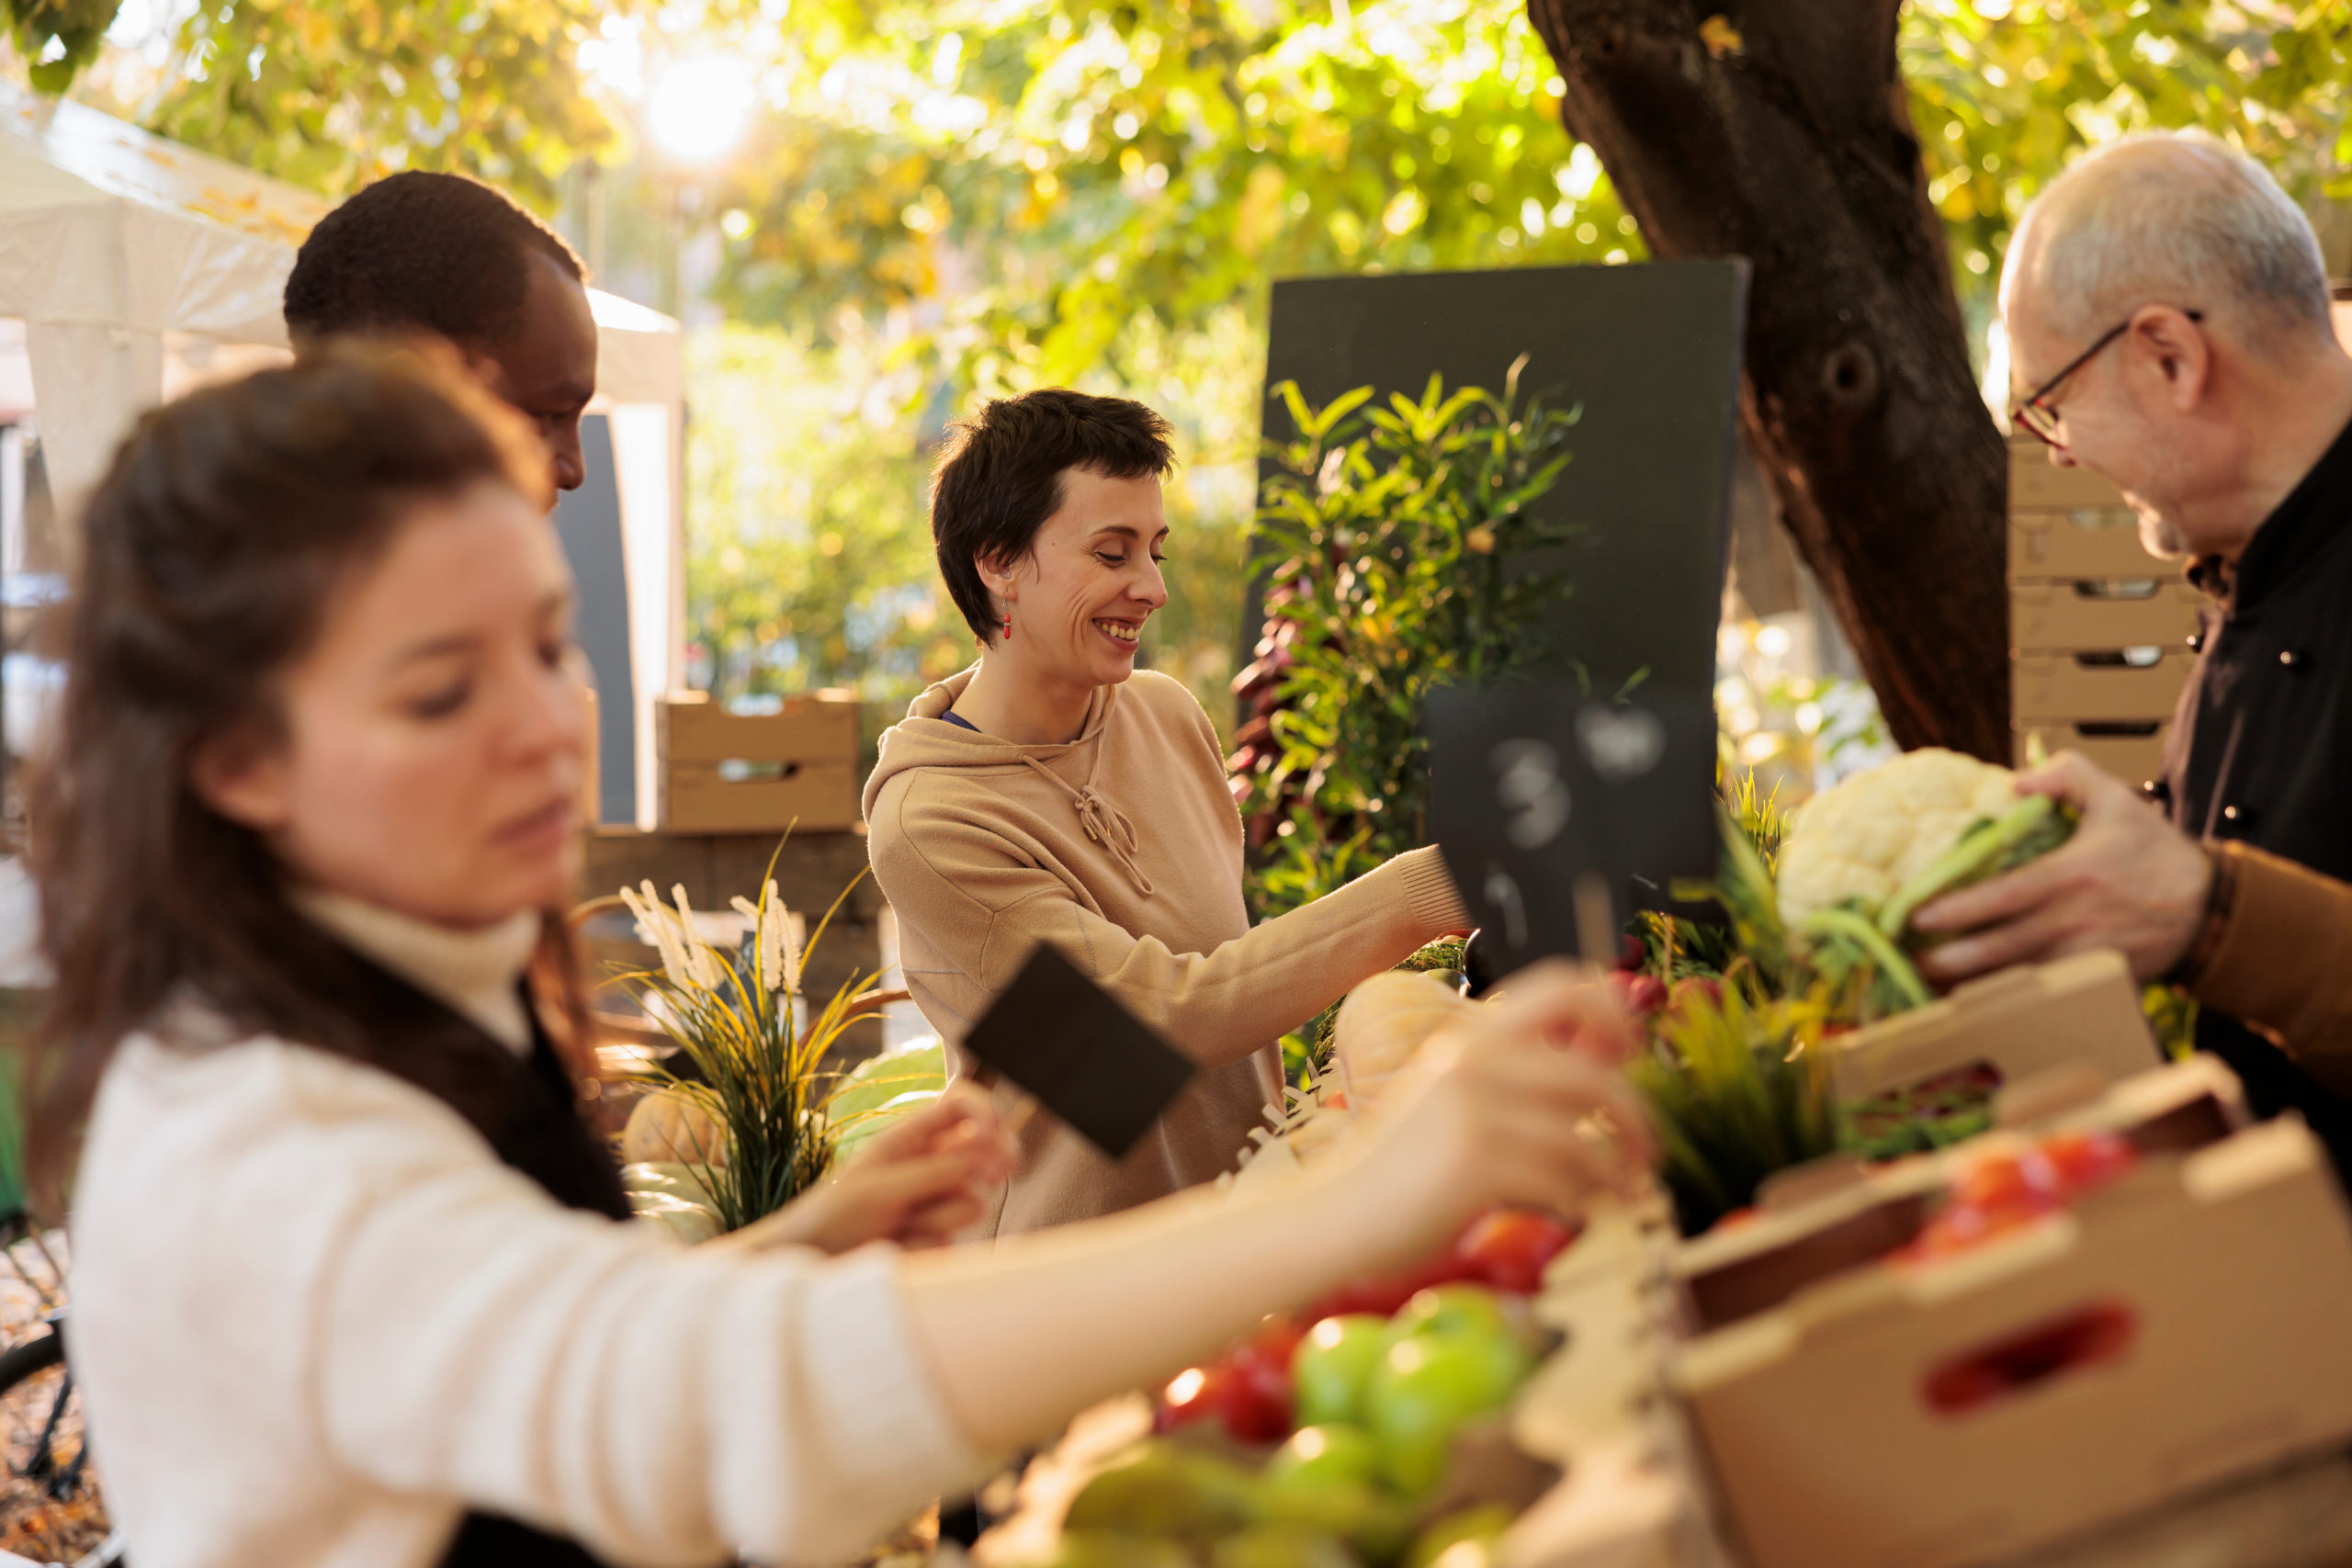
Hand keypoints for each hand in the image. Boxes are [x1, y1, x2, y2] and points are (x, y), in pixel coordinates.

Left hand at [704, 1084, 1015, 1256]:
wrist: (815, 1262)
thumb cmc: (837, 1214)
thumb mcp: (882, 1188)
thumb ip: (934, 1172)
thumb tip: (983, 1156)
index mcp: (912, 1137)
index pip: (961, 1106)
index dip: (985, 1111)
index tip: (993, 1132)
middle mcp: (930, 1164)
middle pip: (984, 1153)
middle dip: (994, 1161)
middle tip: (1000, 1173)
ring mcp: (936, 1200)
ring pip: (972, 1200)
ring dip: (941, 1216)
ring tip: (900, 1226)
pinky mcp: (937, 1235)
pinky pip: (956, 1237)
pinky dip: (930, 1242)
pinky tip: (899, 1245)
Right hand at [1340, 962, 1655, 1265]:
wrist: (1335, 1215)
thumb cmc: (1400, 1167)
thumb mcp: (1451, 1097)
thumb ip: (1514, 1076)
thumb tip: (1601, 1064)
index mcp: (1471, 1037)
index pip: (1563, 986)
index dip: (1613, 1012)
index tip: (1627, 1054)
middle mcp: (1474, 1062)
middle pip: (1593, 1074)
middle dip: (1635, 1116)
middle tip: (1646, 1149)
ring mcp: (1474, 1111)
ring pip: (1585, 1136)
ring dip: (1617, 1169)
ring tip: (1621, 1189)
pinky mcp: (1477, 1164)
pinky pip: (1565, 1180)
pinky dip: (1588, 1198)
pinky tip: (1585, 1210)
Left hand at [1911, 751, 2210, 985]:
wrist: (2212, 909)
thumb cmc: (2156, 852)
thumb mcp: (2117, 800)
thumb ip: (2067, 776)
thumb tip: (2014, 781)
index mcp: (2072, 875)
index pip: (2005, 896)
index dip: (1959, 908)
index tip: (1919, 915)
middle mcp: (2074, 920)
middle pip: (2002, 947)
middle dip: (1953, 959)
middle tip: (1911, 962)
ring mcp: (2085, 954)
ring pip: (2019, 976)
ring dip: (1974, 984)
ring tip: (1929, 984)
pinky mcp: (2096, 978)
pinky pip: (2045, 992)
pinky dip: (2011, 998)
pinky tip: (1977, 1001)